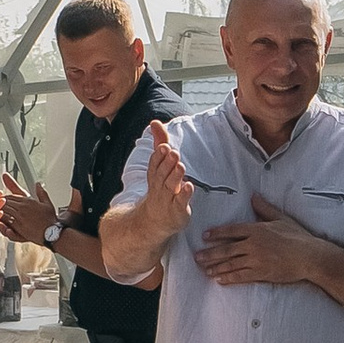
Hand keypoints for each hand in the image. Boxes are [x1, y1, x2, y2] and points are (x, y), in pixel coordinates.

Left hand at [0, 182, 57, 244]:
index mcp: (28, 201)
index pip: (12, 196)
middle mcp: (23, 208)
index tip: (0, 197)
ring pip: (4, 210)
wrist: (53, 232)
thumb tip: (38, 183)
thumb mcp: (47, 203)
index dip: (4, 197)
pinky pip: (6, 221)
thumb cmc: (50, 220)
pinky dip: (0, 219)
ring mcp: (20, 217)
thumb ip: (41, 192)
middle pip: (6, 202)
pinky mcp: (19, 226)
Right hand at [135, 118, 193, 250]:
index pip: (154, 164)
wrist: (154, 221)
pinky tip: (189, 186)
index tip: (164, 146)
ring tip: (181, 166)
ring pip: (170, 187)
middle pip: (162, 174)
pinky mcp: (177, 211)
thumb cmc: (160, 188)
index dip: (158, 156)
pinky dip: (184, 195)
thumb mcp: (159, 166)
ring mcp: (168, 200)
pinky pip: (180, 203)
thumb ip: (160, 143)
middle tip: (173, 153)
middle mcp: (159, 187)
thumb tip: (155, 122)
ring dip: (175, 176)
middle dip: (167, 163)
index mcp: (155, 175)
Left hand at [192, 190, 318, 288]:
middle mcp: (254, 244)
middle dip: (210, 253)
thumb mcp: (281, 218)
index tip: (205, 236)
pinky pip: (241, 276)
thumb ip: (265, 208)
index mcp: (257, 229)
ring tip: (204, 269)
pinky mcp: (261, 273)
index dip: (217, 233)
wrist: (309, 256)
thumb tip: (253, 196)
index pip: (232, 230)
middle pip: (227, 249)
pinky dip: (229, 278)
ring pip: (231, 264)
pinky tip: (219, 279)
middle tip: (197, 256)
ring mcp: (257, 260)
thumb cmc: (297, 236)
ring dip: (216, 267)